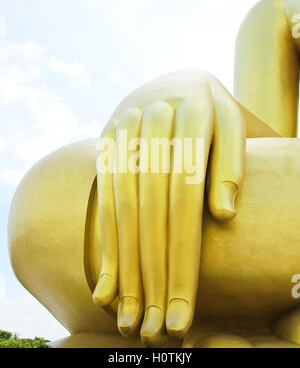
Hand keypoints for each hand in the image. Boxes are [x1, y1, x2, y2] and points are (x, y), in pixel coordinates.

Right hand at [92, 70, 245, 345]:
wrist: (172, 85)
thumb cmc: (211, 113)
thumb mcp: (231, 124)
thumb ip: (230, 164)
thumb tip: (222, 214)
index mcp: (193, 111)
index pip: (186, 195)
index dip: (183, 254)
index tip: (183, 306)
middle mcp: (152, 119)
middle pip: (151, 207)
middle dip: (153, 269)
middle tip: (156, 324)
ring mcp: (122, 130)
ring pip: (122, 206)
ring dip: (125, 264)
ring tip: (129, 313)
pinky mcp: (105, 143)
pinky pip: (104, 197)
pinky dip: (106, 241)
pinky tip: (108, 280)